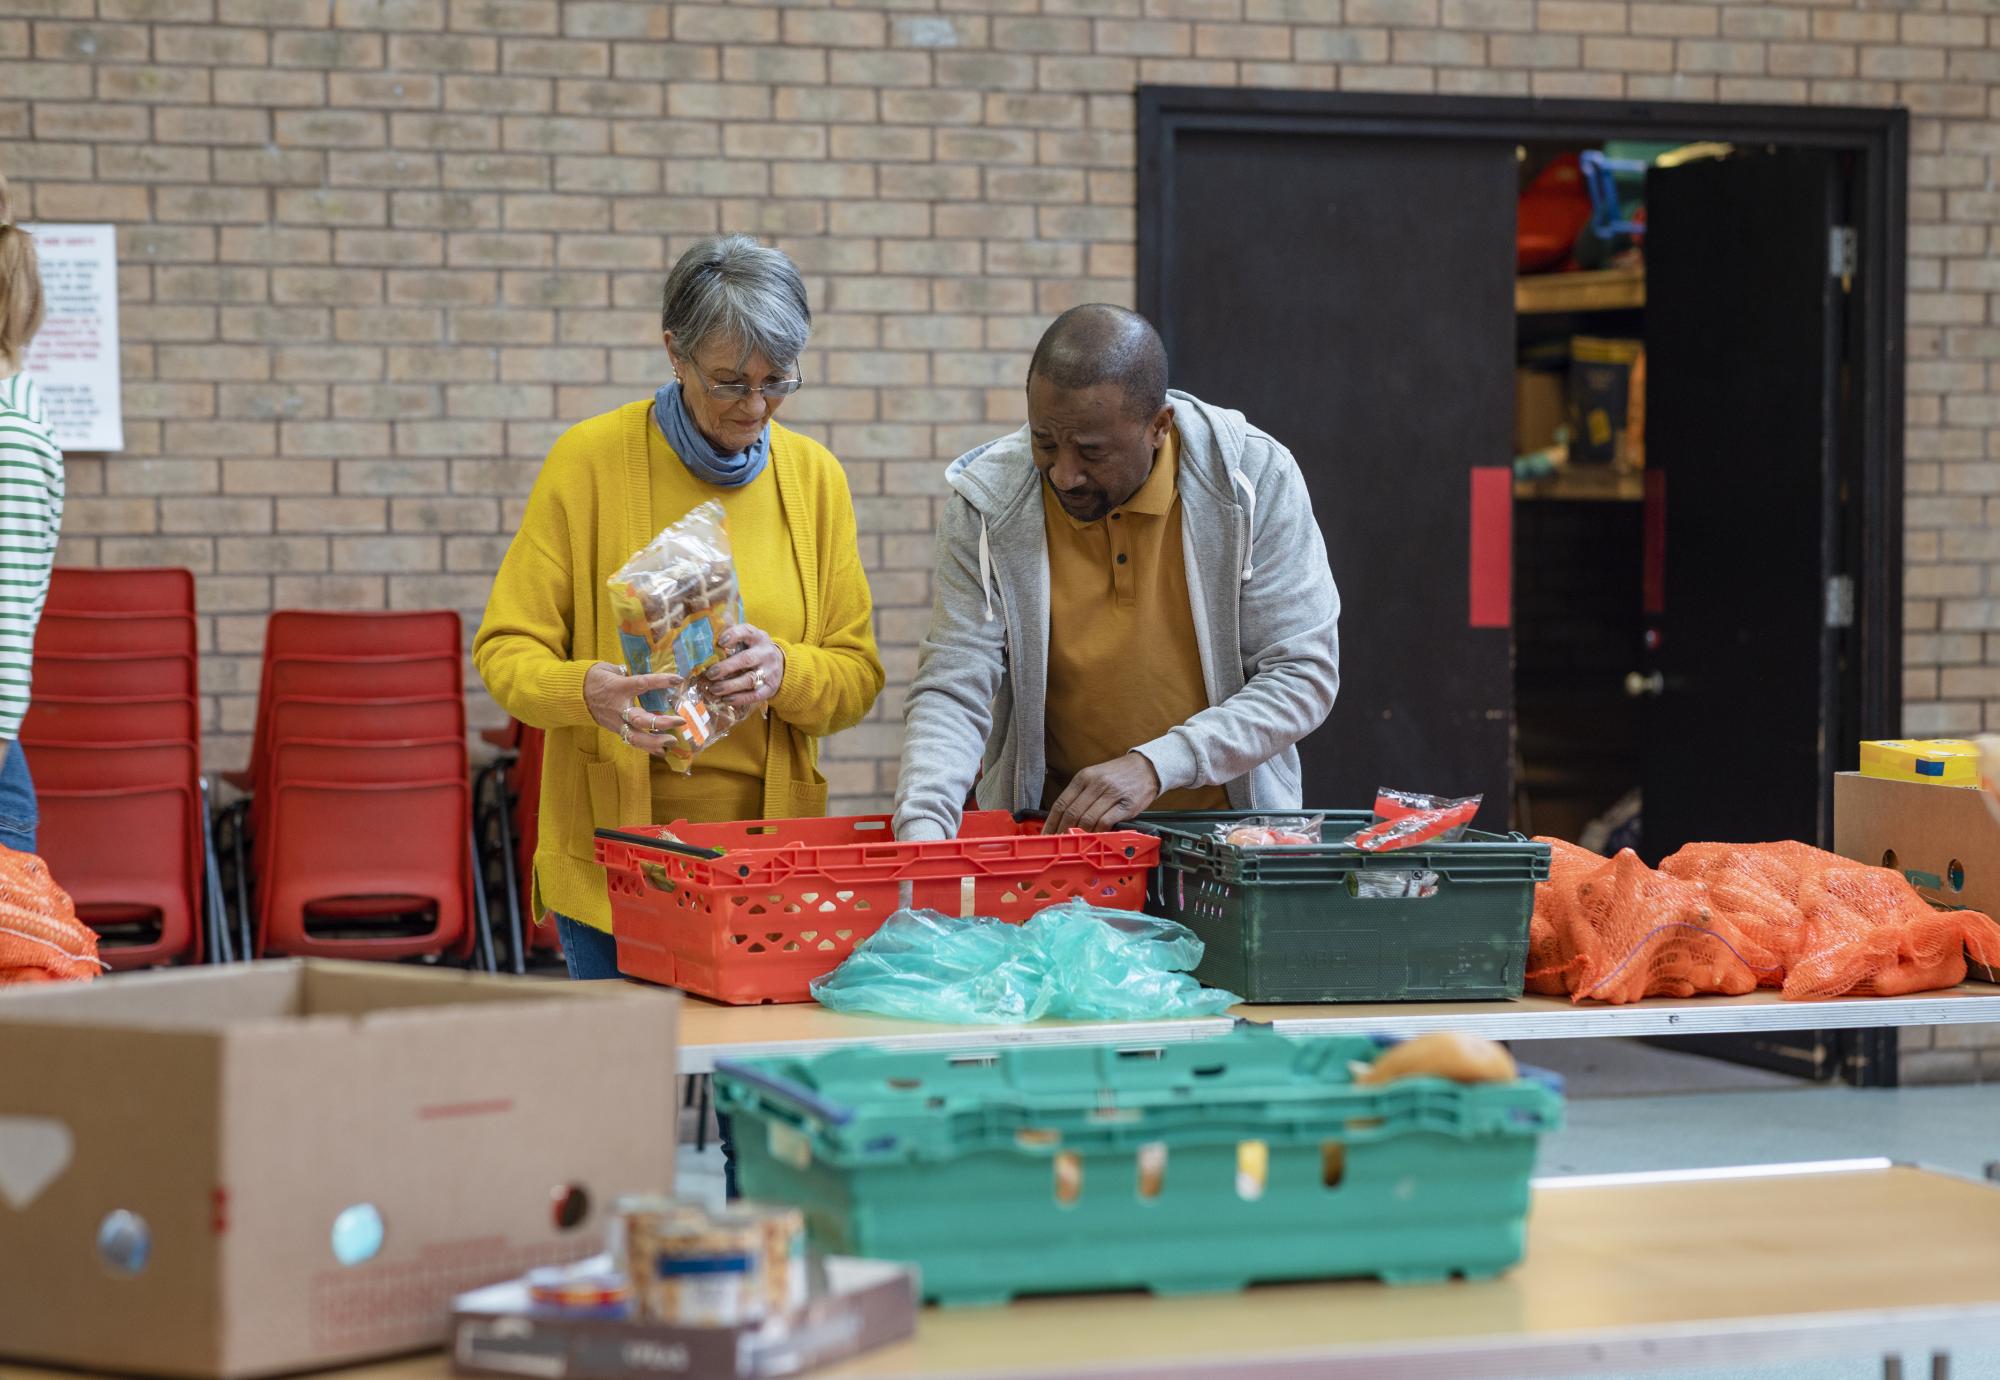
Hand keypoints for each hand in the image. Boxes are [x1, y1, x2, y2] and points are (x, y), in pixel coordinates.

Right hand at [583, 661, 683, 755]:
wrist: (573, 694)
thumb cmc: (595, 678)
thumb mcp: (611, 669)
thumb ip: (629, 674)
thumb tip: (647, 677)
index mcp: (619, 687)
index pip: (643, 684)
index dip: (660, 681)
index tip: (678, 679)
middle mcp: (619, 707)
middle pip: (640, 720)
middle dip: (661, 723)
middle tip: (680, 721)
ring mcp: (616, 722)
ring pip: (636, 738)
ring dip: (656, 742)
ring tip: (673, 741)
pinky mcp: (615, 729)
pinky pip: (632, 740)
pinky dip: (647, 746)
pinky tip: (662, 749)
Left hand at [704, 624, 784, 709]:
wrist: (781, 664)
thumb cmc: (755, 650)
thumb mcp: (749, 639)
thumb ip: (732, 636)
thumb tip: (706, 635)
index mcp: (759, 637)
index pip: (747, 632)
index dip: (734, 635)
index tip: (720, 642)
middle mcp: (766, 653)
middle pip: (747, 659)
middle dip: (726, 667)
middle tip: (710, 674)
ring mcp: (770, 671)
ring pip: (750, 679)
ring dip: (730, 686)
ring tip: (714, 689)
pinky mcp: (770, 688)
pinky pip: (755, 695)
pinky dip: (740, 699)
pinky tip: (726, 700)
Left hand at [1043, 753, 1160, 834]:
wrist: (1147, 767)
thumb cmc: (1119, 775)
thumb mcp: (1095, 777)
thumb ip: (1080, 795)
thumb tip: (1063, 818)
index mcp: (1084, 777)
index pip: (1061, 803)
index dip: (1051, 822)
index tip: (1046, 835)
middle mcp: (1096, 784)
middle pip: (1072, 813)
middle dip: (1063, 831)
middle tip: (1059, 844)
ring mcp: (1111, 794)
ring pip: (1087, 819)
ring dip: (1080, 834)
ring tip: (1075, 844)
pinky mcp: (1126, 805)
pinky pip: (1106, 822)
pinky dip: (1097, 833)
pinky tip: (1095, 838)